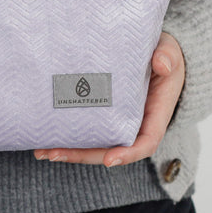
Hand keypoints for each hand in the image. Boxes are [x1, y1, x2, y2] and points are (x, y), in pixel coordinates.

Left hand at [33, 32, 184, 167]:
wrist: (152, 54)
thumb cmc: (163, 55)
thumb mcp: (169, 52)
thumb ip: (167, 57)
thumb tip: (162, 64)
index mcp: (155, 115)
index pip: (145, 142)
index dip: (128, 154)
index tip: (110, 160)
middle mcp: (134, 125)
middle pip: (110, 150)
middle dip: (83, 156)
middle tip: (55, 154)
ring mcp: (116, 123)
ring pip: (93, 145)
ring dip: (68, 151)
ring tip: (42, 151)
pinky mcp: (101, 116)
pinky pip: (85, 132)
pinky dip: (65, 138)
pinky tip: (43, 140)